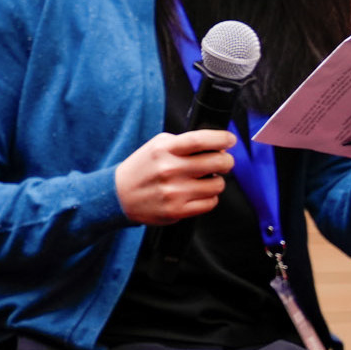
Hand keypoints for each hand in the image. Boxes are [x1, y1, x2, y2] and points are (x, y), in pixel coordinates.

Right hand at [114, 130, 235, 225]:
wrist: (120, 195)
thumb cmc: (143, 168)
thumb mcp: (156, 146)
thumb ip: (183, 143)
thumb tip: (216, 146)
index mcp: (164, 149)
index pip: (201, 140)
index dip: (222, 139)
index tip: (230, 140)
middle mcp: (170, 169)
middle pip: (217, 162)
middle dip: (226, 161)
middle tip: (223, 161)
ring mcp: (174, 192)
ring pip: (217, 185)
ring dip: (216, 181)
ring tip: (205, 180)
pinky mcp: (177, 211)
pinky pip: (210, 203)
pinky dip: (209, 197)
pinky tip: (198, 193)